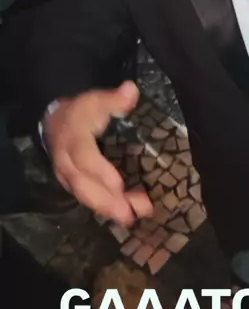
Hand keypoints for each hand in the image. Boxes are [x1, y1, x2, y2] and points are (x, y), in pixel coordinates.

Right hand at [43, 80, 153, 224]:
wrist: (56, 121)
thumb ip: (114, 99)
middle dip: (105, 201)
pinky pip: (88, 198)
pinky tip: (126, 214)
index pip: (84, 157)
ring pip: (84, 195)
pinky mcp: (73, 184)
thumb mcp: (96, 100)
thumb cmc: (82, 112)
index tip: (120, 185)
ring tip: (130, 218)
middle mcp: (67, 161)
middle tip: (128, 214)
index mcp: (74, 139)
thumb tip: (131, 90)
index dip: (100, 172)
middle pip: (82, 184)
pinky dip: (106, 207)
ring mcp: (68, 176)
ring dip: (107, 208)